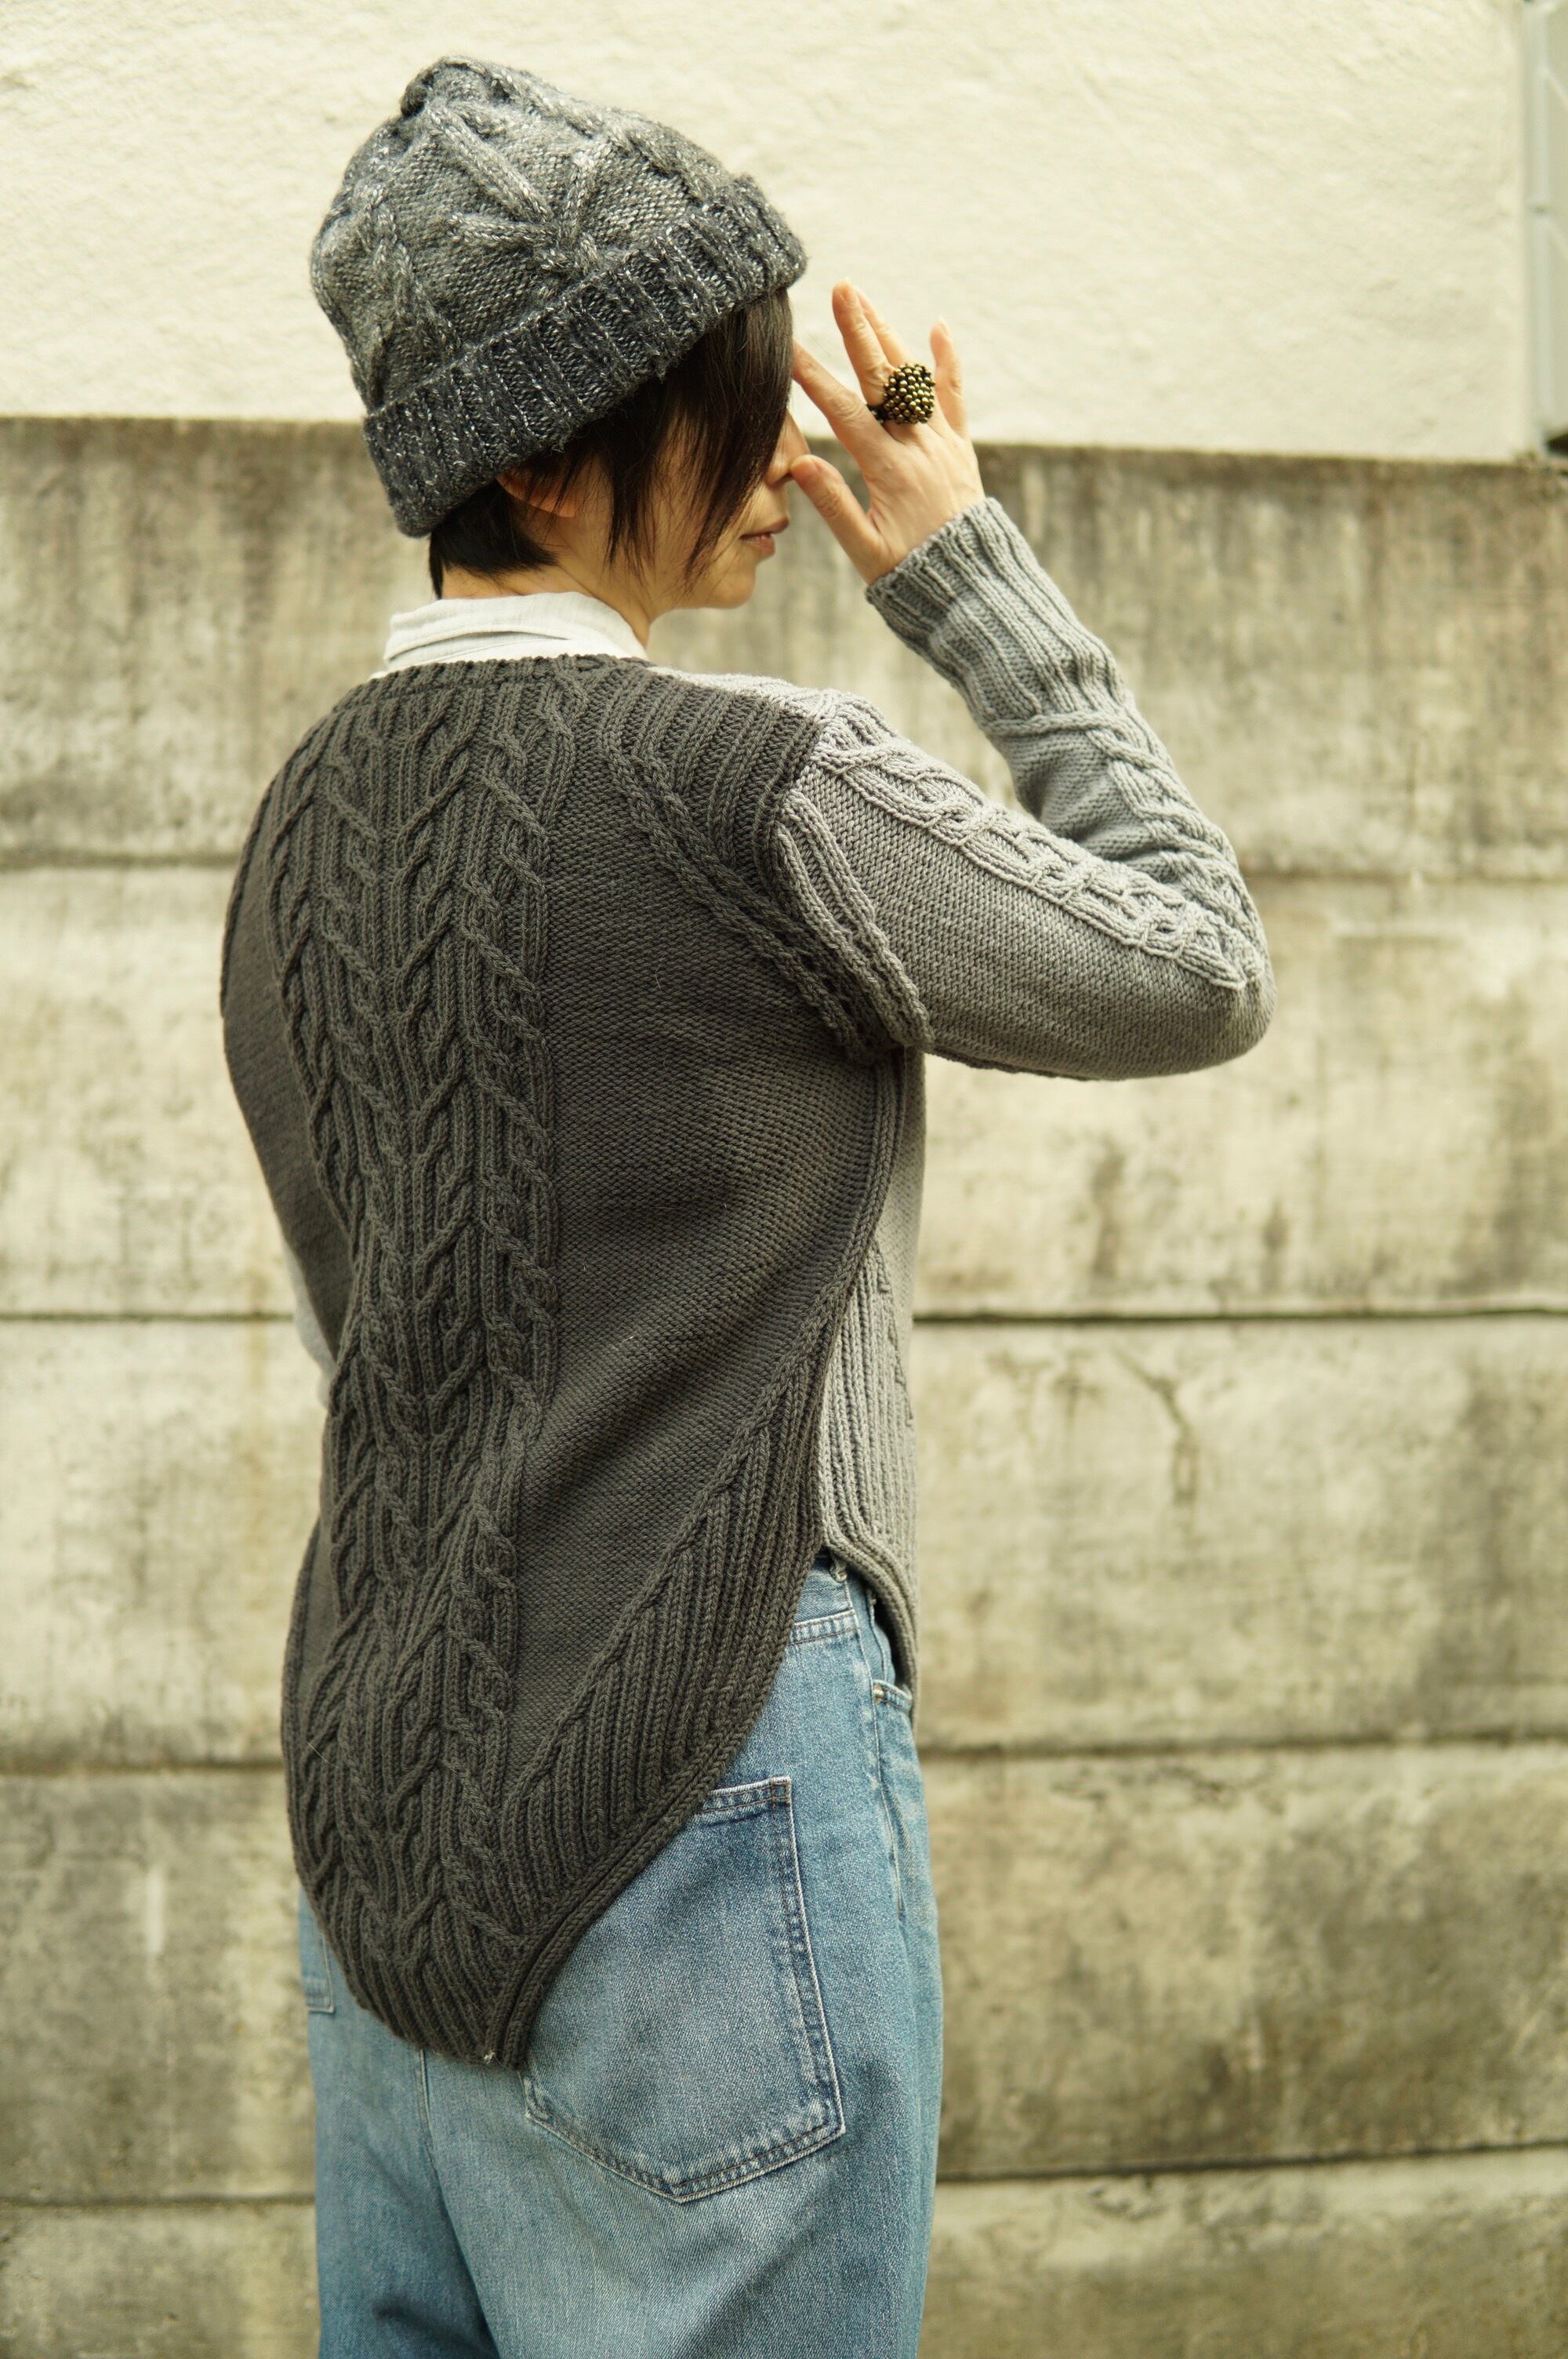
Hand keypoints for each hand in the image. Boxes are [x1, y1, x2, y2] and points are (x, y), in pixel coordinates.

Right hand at [788, 282, 985, 584]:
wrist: (972, 586)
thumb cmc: (912, 576)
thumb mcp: (866, 551)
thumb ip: (835, 506)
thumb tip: (803, 464)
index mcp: (889, 471)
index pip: (845, 413)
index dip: (815, 378)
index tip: (789, 348)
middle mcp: (917, 448)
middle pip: (883, 379)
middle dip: (859, 331)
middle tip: (842, 289)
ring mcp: (941, 444)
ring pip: (914, 379)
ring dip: (890, 337)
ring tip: (867, 301)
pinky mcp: (960, 449)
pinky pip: (953, 398)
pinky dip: (946, 363)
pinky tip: (938, 328)